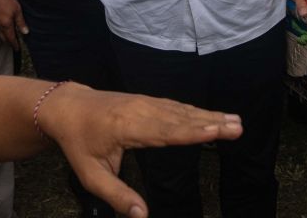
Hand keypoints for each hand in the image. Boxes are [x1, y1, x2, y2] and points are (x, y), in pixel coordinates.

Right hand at [0, 0, 27, 46]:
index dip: (14, 44)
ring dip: (3, 37)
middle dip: (8, 42)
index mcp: (6, 25)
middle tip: (13, 44)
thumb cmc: (6, 0)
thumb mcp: (17, 10)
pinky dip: (0, 31)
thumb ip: (21, 22)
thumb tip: (25, 32)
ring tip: (8, 38)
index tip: (18, 49)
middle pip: (3, 38)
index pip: (11, 38)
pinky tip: (2, 28)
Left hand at [36, 83, 241, 217]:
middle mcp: (140, 110)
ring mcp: (145, 102)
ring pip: (181, 110)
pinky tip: (213, 117)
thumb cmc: (79, 142)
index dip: (190, 132)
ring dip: (209, 116)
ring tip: (235, 121)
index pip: (164, 131)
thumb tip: (142, 216)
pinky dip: (196, 112)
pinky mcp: (147, 101)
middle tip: (238, 127)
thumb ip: (117, 195)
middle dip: (211, 123)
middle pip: (180, 118)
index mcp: (127, 127)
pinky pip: (175, 107)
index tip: (214, 132)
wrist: (68, 107)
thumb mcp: (90, 175)